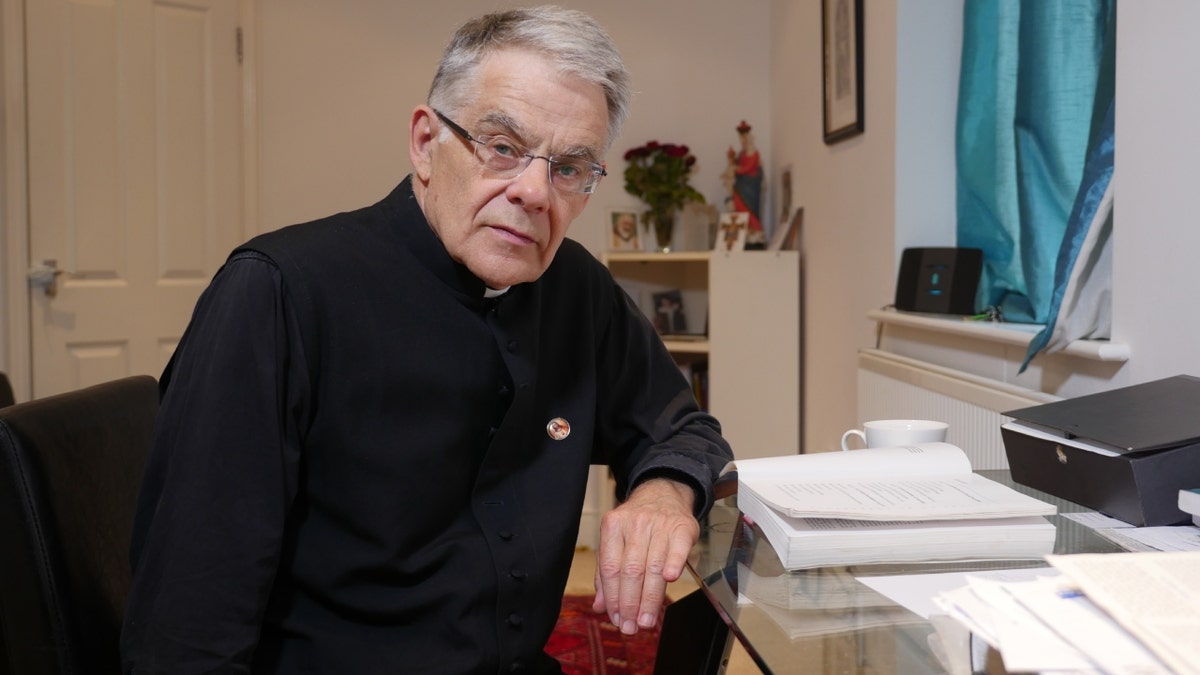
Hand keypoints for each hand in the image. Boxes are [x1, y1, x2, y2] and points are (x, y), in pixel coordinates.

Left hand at [592, 477, 697, 634]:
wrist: (663, 493)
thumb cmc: (637, 524)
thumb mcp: (615, 541)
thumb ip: (606, 573)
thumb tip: (599, 606)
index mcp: (612, 527)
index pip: (611, 569)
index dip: (614, 598)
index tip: (617, 619)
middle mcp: (634, 524)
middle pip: (631, 570)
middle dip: (631, 603)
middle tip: (632, 626)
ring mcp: (659, 524)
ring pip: (653, 566)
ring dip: (650, 598)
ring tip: (646, 620)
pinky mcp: (681, 526)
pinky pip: (677, 548)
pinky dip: (673, 564)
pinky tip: (669, 581)